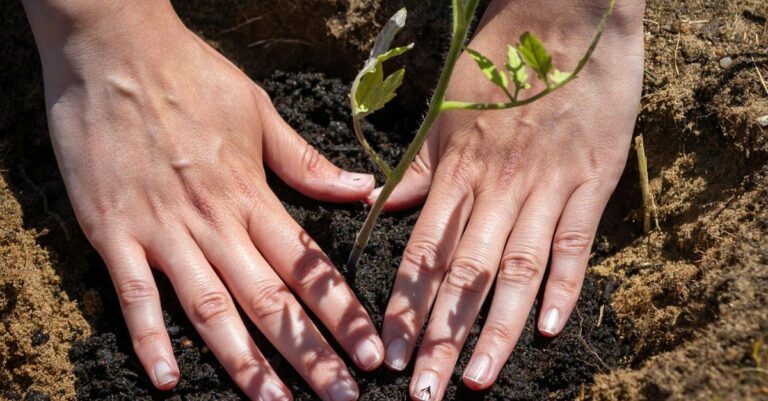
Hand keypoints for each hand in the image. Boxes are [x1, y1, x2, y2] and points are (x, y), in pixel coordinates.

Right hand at [24, 1, 382, 399]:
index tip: (370, 352)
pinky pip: (134, 294)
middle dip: (309, 354)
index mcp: (253, 194)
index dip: (342, 312)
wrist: (114, 49)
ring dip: (244, 362)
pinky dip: (150, 337)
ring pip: (210, 308)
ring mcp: (162, 229)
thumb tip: (362, 191)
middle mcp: (214, 221)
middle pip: (270, 299)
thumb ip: (307, 163)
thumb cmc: (191, 76)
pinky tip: (169, 380)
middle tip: (341, 398)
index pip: (308, 265)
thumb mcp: (259, 112)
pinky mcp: (112, 231)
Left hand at [371, 0, 644, 398]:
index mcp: (458, 170)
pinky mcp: (592, 182)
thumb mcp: (447, 112)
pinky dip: (565, 286)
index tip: (388, 351)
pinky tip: (547, 329)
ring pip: (517, 269)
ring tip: (477, 379)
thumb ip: (417, 167)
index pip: (423, 251)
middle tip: (423, 390)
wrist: (568, 22)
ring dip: (496, 328)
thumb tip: (376, 205)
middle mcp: (497, 186)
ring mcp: (546, 186)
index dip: (404, 305)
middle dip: (441, 335)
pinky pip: (575, 242)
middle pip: (464, 273)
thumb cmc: (500, 67)